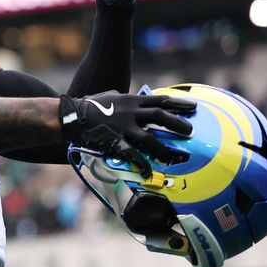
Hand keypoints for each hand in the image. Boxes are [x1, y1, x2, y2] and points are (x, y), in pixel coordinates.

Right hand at [59, 92, 195, 176]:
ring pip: (150, 139)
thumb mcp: (111, 95)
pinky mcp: (115, 142)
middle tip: (191, 132)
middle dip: (177, 124)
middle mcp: (130, 113)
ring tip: (175, 156)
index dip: (178, 104)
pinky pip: (132, 154)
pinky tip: (149, 171)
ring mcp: (123, 128)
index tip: (194, 107)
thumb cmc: (91, 105)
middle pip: (160, 117)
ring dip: (164, 148)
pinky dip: (142, 163)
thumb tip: (133, 98)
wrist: (72, 116)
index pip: (160, 100)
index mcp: (131, 100)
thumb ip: (125, 98)